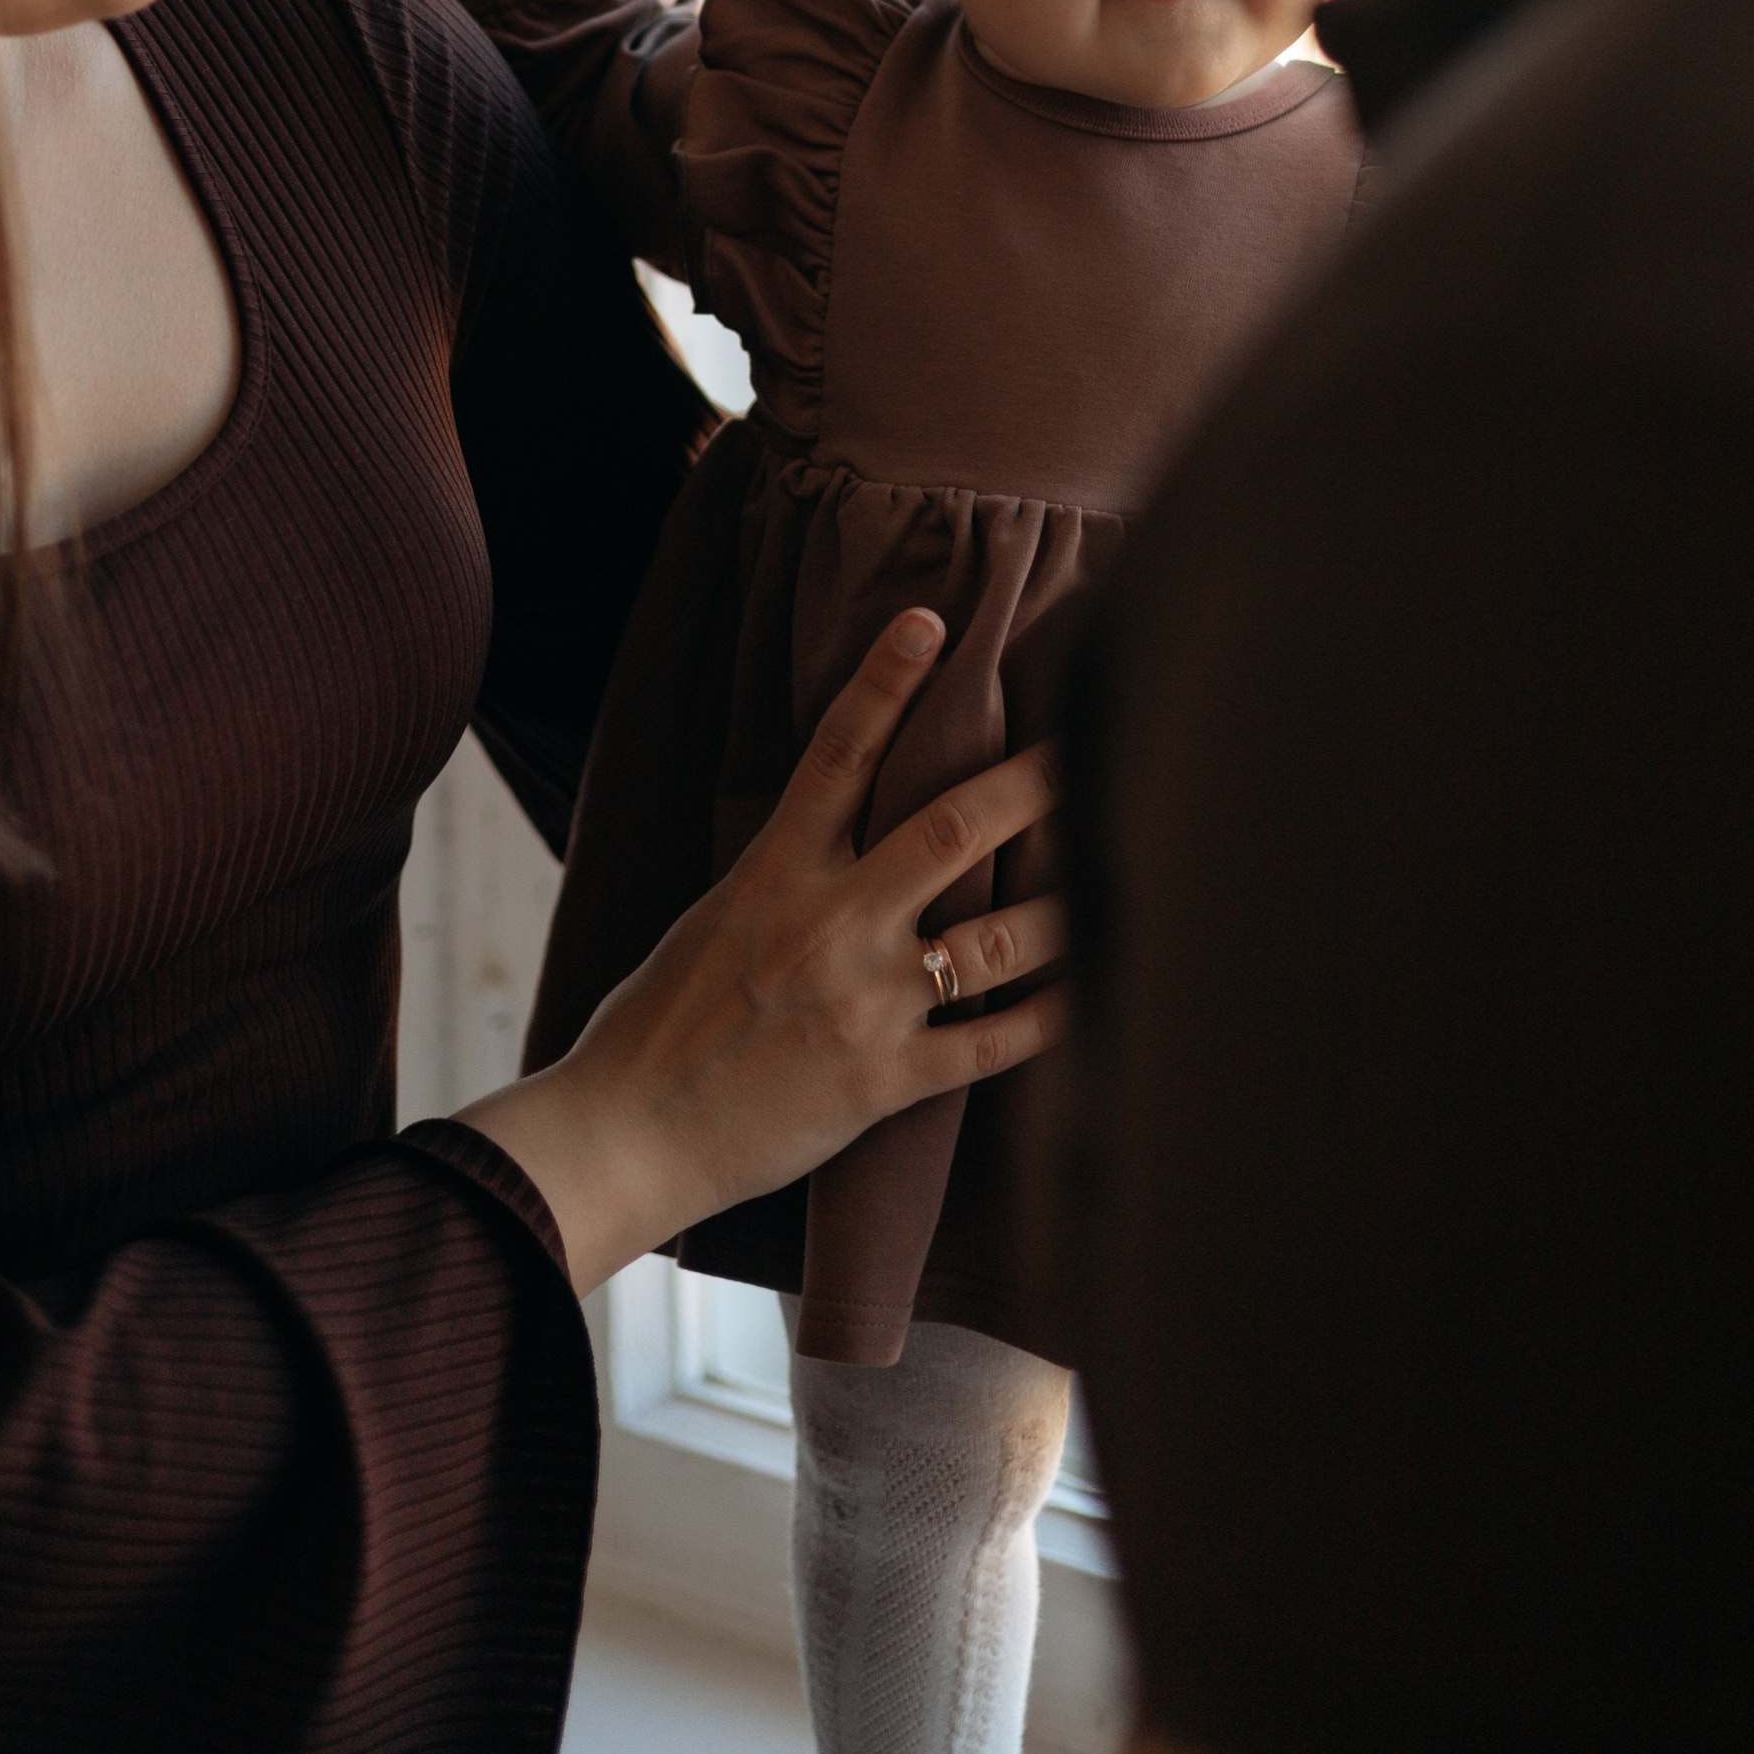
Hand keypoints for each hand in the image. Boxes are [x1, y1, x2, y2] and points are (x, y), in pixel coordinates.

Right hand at [453, 608, 1067, 1295]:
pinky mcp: (885, 1080)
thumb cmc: (656, 1024)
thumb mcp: (711, 919)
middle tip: (1088, 741)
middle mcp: (827, 924)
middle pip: (947, 829)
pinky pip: (991, 1044)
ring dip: (1067, 905)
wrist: (629, 1130)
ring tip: (1125, 869)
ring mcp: (863, 1002)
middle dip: (1026, 783)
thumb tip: (834, 834)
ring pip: (994, 940)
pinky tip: (1097, 998)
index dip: (885, 682)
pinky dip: (1050, 1021)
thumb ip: (782, 875)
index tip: (928, 623)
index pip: (838, 755)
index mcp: (773, 874)